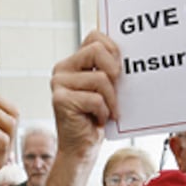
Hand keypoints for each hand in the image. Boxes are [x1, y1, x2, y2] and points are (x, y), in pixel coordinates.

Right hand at [50, 30, 120, 158]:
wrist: (82, 148)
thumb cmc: (96, 117)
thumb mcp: (106, 88)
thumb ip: (109, 68)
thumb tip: (127, 55)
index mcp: (73, 62)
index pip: (94, 36)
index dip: (112, 49)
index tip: (118, 70)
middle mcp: (62, 69)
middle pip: (97, 50)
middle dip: (114, 72)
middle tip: (115, 91)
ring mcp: (58, 84)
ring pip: (100, 78)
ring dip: (111, 100)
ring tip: (105, 111)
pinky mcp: (60, 100)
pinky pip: (95, 99)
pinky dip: (103, 112)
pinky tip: (96, 119)